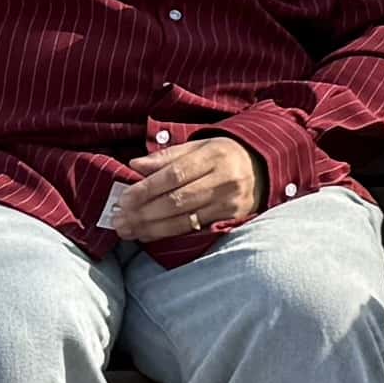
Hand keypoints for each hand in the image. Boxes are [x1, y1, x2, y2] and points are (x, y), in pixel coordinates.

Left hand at [100, 134, 267, 243]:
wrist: (264, 166)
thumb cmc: (224, 154)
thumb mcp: (199, 146)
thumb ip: (167, 156)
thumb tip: (135, 165)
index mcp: (214, 156)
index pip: (175, 174)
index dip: (147, 188)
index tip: (124, 198)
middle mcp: (224, 179)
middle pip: (177, 200)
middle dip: (143, 212)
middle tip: (119, 219)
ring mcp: (229, 201)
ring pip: (184, 219)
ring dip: (151, 227)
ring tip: (127, 230)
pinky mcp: (232, 218)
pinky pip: (194, 229)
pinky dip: (167, 234)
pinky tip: (148, 235)